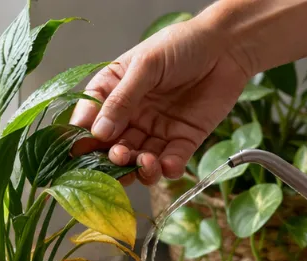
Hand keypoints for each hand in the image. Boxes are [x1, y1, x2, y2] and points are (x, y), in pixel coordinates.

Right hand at [71, 16, 253, 184]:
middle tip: (118, 157)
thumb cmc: (182, 45)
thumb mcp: (146, 66)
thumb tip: (98, 131)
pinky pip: (171, 162)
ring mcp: (156, 130)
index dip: (83, 135)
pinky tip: (167, 166)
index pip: (90, 118)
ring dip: (139, 167)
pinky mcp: (183, 140)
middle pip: (113, 146)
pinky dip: (167, 169)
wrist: (226, 47)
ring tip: (145, 161)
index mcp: (114, 91)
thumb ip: (122, 98)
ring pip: (139, 159)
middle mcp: (131, 115)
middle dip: (113, 157)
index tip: (79, 150)